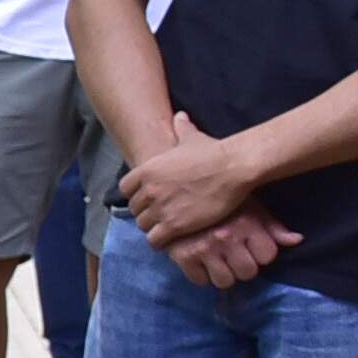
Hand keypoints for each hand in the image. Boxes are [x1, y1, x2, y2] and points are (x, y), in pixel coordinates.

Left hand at [119, 111, 268, 245]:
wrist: (232, 168)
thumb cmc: (214, 152)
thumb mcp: (192, 138)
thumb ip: (181, 129)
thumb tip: (180, 116)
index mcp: (146, 170)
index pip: (125, 189)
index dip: (136, 194)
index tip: (149, 198)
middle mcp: (148, 190)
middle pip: (135, 209)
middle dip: (146, 212)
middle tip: (161, 214)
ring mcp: (159, 208)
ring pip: (143, 225)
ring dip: (153, 227)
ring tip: (167, 227)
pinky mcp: (173, 225)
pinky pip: (154, 240)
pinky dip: (160, 241)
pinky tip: (172, 238)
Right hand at [166, 207, 299, 288]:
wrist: (176, 191)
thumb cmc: (220, 199)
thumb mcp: (249, 206)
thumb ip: (272, 226)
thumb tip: (297, 240)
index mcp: (246, 223)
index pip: (268, 256)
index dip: (261, 252)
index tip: (251, 245)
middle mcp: (226, 238)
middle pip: (248, 273)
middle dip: (243, 266)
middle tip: (233, 255)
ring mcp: (203, 248)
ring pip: (225, 281)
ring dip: (223, 274)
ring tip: (218, 260)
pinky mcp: (182, 256)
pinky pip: (200, 281)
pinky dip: (201, 274)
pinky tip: (200, 261)